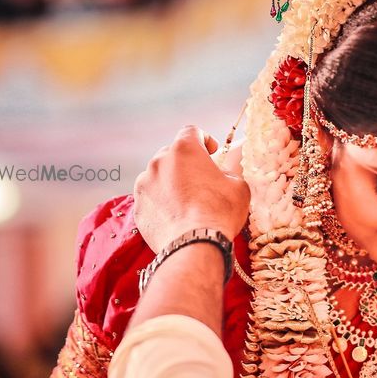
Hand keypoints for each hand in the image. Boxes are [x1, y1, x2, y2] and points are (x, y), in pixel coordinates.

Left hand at [133, 126, 249, 252]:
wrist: (194, 246)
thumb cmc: (220, 213)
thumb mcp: (239, 186)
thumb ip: (229, 172)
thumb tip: (223, 173)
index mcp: (184, 150)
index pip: (191, 131)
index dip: (204, 140)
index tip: (212, 153)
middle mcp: (159, 161)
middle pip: (172, 154)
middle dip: (186, 164)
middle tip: (201, 182)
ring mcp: (144, 184)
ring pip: (159, 177)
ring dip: (171, 183)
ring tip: (187, 203)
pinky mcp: (138, 207)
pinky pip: (151, 198)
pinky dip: (161, 203)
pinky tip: (176, 217)